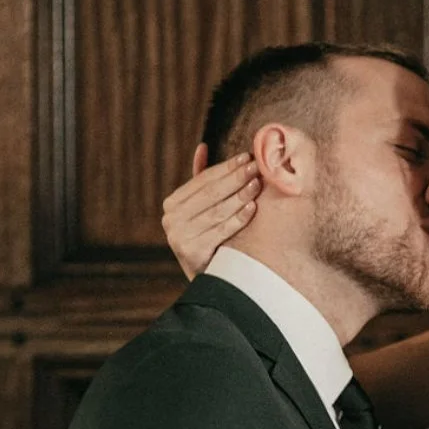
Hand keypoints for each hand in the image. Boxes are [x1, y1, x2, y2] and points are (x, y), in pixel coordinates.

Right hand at [161, 148, 260, 278]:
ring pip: (217, 211)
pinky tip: (253, 208)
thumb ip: (201, 181)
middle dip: (235, 179)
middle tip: (256, 167)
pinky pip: (220, 231)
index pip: (203, 181)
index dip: (226, 167)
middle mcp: (170, 219)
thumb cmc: (210, 238)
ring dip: (240, 196)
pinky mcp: (191, 252)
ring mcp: (179, 237)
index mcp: (172, 205)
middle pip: (210, 194)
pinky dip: (237, 219)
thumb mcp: (203, 210)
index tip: (247, 157)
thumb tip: (203, 147)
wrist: (211, 282)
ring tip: (258, 184)